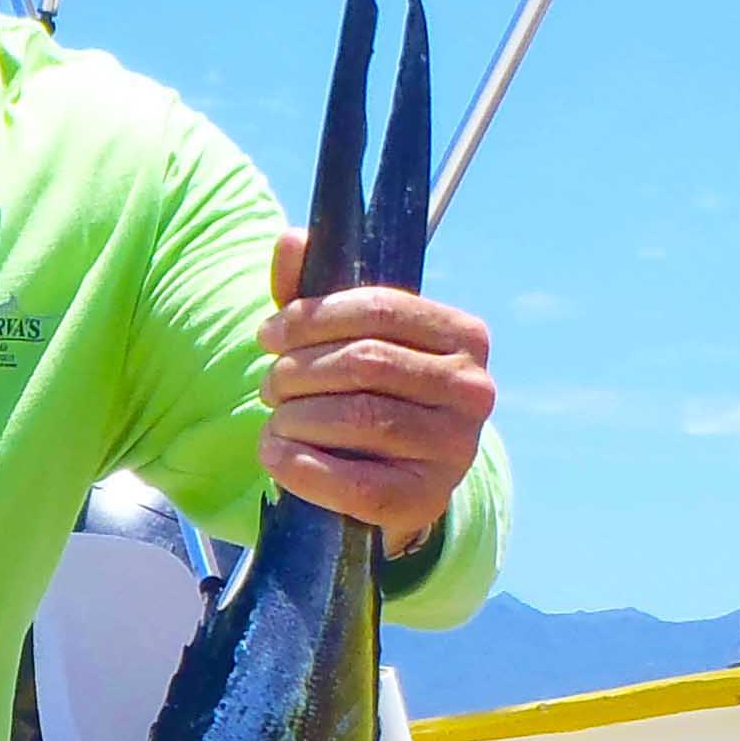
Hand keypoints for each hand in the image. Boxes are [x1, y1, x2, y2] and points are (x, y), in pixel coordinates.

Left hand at [257, 226, 493, 560]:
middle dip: (299, 370)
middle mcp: (472, 390)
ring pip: (361, 418)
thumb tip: (292, 240)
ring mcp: (456, 449)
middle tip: (267, 385)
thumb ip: (316, 291)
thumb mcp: (350, 340)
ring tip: (272, 419)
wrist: (398, 483)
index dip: (313, 317)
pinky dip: (303, 467)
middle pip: (366, 363)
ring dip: (296, 417)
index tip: (267, 334)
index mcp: (463, 335)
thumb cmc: (372, 396)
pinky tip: (276, 455)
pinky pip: (356, 483)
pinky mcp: (426, 500)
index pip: (381, 308)